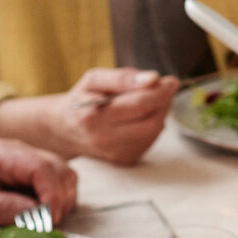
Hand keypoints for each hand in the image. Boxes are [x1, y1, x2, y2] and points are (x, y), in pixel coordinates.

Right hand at [0, 69, 178, 165]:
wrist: (66, 130)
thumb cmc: (82, 99)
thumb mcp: (95, 79)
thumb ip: (123, 77)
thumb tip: (153, 78)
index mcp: (94, 117)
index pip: (138, 104)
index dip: (160, 92)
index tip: (170, 81)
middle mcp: (104, 139)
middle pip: (151, 121)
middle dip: (163, 102)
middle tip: (164, 88)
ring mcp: (116, 153)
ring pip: (154, 131)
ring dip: (160, 113)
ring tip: (151, 100)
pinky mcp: (125, 160)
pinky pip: (150, 140)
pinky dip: (153, 125)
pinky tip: (143, 116)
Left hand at [0, 139, 78, 229]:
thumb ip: (5, 209)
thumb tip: (39, 218)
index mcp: (2, 154)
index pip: (42, 167)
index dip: (53, 195)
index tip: (48, 222)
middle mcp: (19, 152)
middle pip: (60, 170)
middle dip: (60, 200)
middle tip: (46, 227)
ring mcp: (26, 162)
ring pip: (64, 176)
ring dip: (62, 201)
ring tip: (45, 223)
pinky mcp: (29, 175)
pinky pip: (56, 184)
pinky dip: (57, 201)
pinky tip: (42, 217)